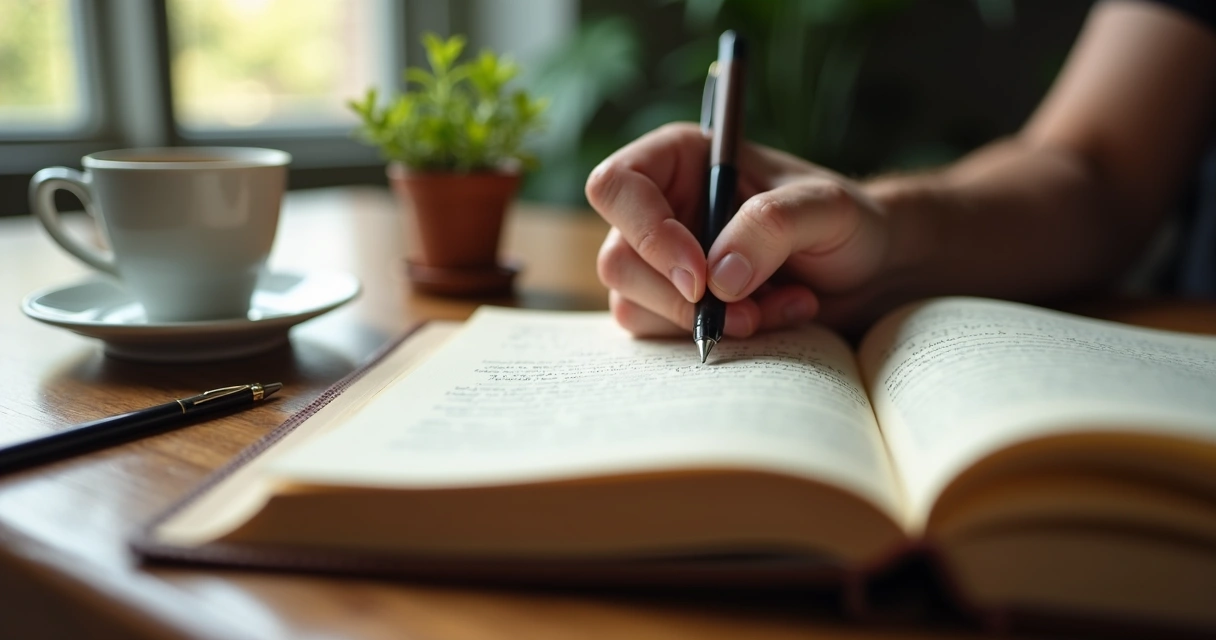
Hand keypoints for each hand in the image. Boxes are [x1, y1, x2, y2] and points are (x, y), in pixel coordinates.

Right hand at [586, 122, 894, 336]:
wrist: (868, 270)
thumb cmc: (848, 220)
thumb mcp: (825, 207)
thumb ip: (772, 226)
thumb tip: (717, 278)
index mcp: (680, 160)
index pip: (616, 186)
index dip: (646, 233)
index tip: (700, 276)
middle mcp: (660, 208)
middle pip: (617, 259)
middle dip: (679, 298)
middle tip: (746, 310)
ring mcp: (662, 262)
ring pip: (633, 304)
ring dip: (705, 322)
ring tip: (773, 308)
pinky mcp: (674, 306)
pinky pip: (663, 334)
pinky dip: (716, 337)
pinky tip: (767, 319)